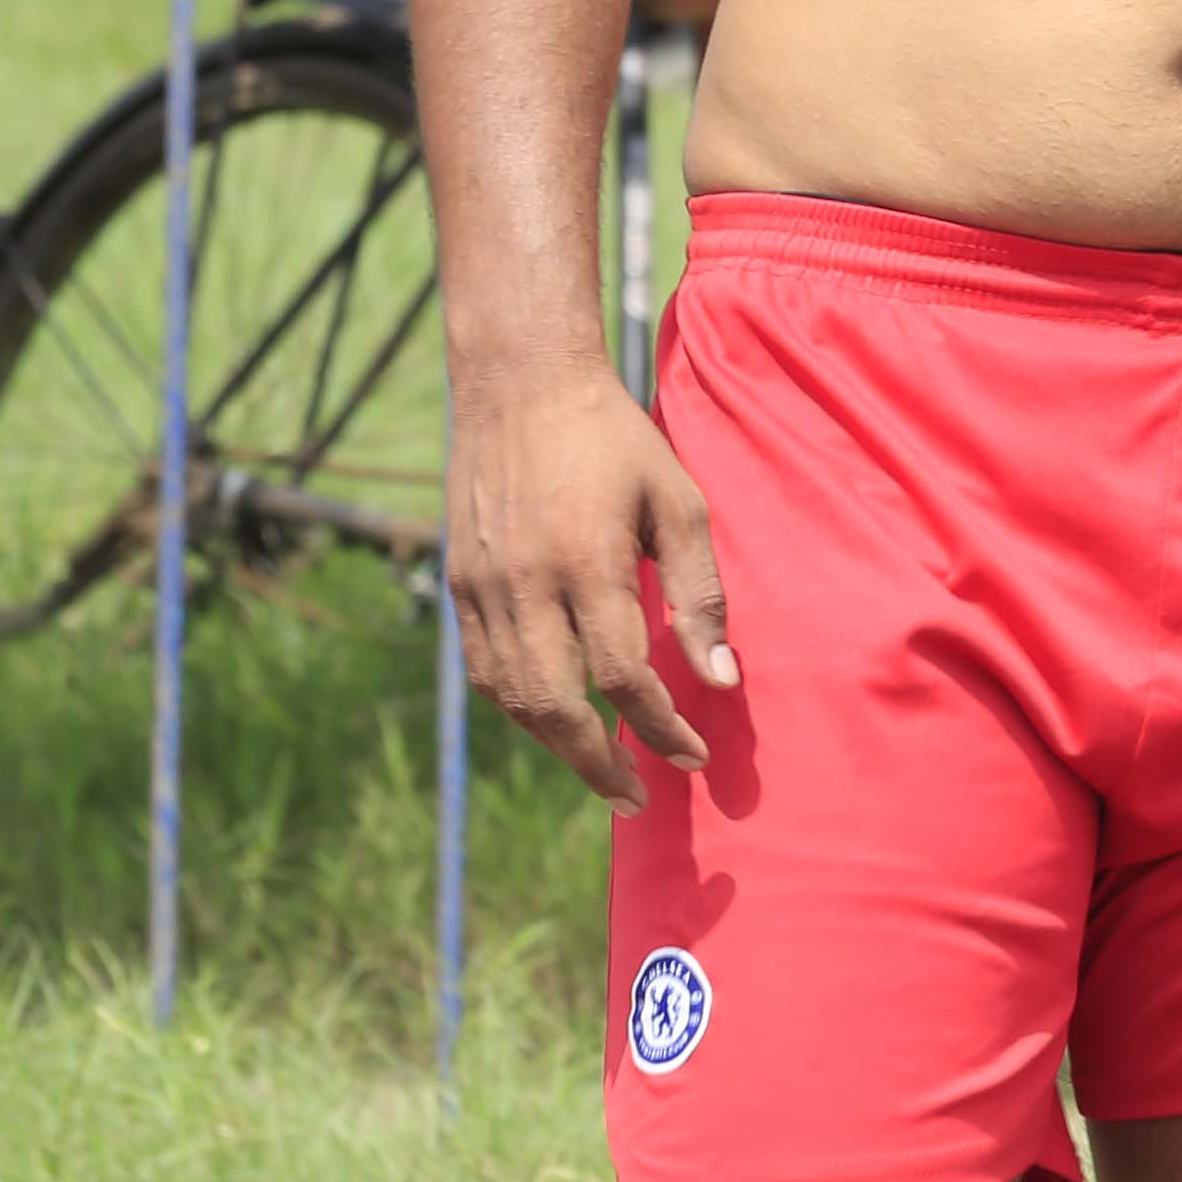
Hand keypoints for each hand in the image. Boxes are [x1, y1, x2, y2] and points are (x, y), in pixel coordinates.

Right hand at [443, 354, 731, 814]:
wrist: (520, 382)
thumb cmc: (614, 440)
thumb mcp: (679, 502)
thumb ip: (701, 594)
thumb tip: (723, 679)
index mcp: (586, 561)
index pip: (622, 678)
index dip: (661, 729)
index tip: (693, 756)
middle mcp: (524, 582)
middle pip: (555, 707)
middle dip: (600, 765)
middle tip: (638, 799)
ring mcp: (481, 585)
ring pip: (512, 697)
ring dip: (557, 745)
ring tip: (603, 767)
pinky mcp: (458, 582)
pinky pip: (483, 670)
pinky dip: (519, 706)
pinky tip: (555, 717)